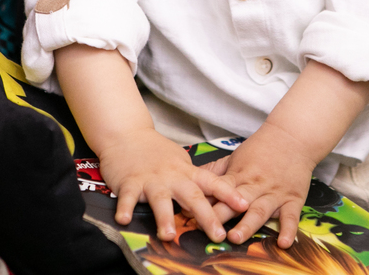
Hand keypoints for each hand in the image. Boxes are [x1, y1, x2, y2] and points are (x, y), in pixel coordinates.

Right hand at [97, 127, 247, 242]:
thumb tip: (214, 199)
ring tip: (169, 235)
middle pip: (192, 196)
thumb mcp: (179, 163)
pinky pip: (127, 197)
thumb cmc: (155, 152)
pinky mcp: (129, 182)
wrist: (127, 133)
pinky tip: (124, 220)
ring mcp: (150, 179)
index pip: (212, 182)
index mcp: (186, 172)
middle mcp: (171, 176)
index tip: (245, 205)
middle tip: (218, 235)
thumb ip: (193, 181)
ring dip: (165, 217)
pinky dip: (125, 208)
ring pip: (160, 199)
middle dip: (206, 216)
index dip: (229, 194)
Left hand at [204, 121, 317, 247]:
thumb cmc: (261, 149)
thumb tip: (192, 179)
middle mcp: (255, 186)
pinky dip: (289, 230)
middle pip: (235, 202)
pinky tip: (285, 243)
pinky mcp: (293, 199)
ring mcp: (274, 194)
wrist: (292, 136)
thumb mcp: (235, 156)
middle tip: (208, 230)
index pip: (218, 189)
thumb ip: (215, 171)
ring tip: (236, 237)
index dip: (204, 202)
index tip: (190, 216)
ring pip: (259, 211)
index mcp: (239, 175)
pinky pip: (291, 216)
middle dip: (221, 216)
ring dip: (247, 225)